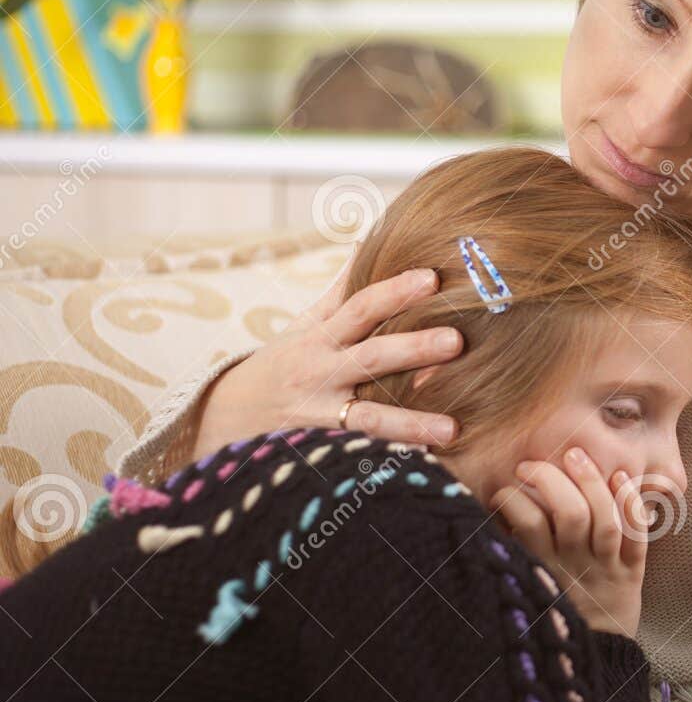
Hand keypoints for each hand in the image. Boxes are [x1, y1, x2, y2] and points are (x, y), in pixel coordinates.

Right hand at [190, 252, 464, 460]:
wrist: (222, 417)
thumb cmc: (282, 363)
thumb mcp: (306, 324)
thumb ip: (342, 289)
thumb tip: (372, 237)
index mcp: (320, 334)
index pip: (360, 306)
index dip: (394, 291)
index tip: (432, 277)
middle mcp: (319, 371)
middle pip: (370, 356)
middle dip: (413, 348)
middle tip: (458, 340)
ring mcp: (318, 411)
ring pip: (367, 415)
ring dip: (411, 421)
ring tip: (452, 428)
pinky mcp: (319, 448)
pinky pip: (357, 453)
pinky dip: (387, 458)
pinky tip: (424, 464)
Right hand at [488, 448, 649, 637]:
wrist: (598, 653)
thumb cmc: (557, 605)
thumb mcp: (528, 579)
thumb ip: (514, 547)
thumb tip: (491, 507)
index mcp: (543, 567)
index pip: (526, 522)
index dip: (512, 498)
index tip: (504, 490)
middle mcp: (574, 565)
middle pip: (570, 513)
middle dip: (552, 478)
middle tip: (532, 464)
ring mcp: (606, 567)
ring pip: (604, 518)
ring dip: (591, 481)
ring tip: (574, 455)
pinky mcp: (633, 572)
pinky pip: (637, 534)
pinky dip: (630, 502)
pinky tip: (620, 476)